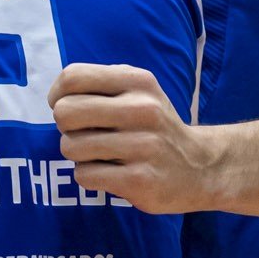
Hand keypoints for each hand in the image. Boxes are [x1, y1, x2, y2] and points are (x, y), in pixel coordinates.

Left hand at [50, 63, 218, 213]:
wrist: (201, 167)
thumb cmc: (154, 126)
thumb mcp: (138, 91)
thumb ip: (101, 82)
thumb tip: (58, 95)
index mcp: (138, 82)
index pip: (73, 77)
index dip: (57, 94)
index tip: (66, 106)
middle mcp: (143, 109)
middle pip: (66, 112)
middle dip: (66, 127)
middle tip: (84, 134)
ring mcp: (143, 146)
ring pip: (71, 146)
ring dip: (78, 154)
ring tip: (100, 154)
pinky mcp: (140, 180)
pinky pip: (84, 175)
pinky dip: (88, 176)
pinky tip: (109, 172)